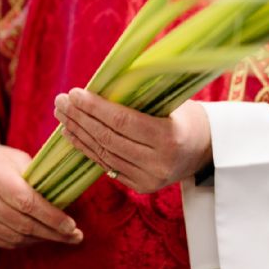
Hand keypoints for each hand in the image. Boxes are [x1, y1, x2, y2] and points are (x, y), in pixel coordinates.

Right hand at [0, 144, 83, 248]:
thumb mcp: (19, 159)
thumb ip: (39, 179)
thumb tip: (67, 201)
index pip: (27, 203)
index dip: (52, 217)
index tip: (72, 226)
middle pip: (23, 224)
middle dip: (53, 233)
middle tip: (74, 236)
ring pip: (16, 237)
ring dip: (41, 239)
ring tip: (60, 235)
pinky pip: (5, 242)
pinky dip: (25, 241)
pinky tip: (39, 235)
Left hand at [54, 88, 211, 193]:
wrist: (207, 149)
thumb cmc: (187, 116)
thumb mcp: (172, 101)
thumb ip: (142, 96)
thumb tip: (102, 81)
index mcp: (169, 137)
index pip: (122, 122)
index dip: (95, 108)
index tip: (75, 93)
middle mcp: (158, 163)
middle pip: (108, 139)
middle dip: (80, 118)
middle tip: (61, 101)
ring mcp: (148, 179)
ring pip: (104, 154)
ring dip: (78, 133)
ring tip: (62, 114)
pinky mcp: (140, 187)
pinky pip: (107, 165)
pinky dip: (86, 149)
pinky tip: (72, 134)